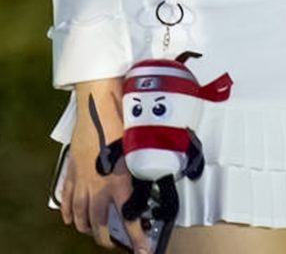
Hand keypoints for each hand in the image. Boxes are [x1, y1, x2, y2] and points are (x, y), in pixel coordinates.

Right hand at [63, 79, 149, 252]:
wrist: (98, 103)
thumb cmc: (124, 119)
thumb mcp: (141, 144)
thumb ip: (147, 163)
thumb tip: (162, 170)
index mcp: (119, 182)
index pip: (130, 220)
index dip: (137, 238)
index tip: (143, 251)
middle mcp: (99, 187)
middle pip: (99, 224)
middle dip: (107, 238)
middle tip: (115, 244)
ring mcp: (82, 180)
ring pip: (80, 215)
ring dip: (87, 227)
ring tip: (93, 232)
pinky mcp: (72, 170)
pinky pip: (66, 198)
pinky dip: (67, 211)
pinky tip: (69, 217)